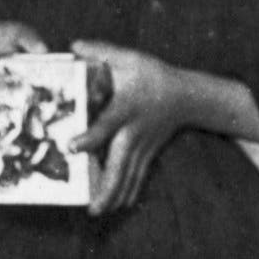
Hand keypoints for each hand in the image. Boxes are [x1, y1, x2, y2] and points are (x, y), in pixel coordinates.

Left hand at [75, 43, 203, 214]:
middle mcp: (134, 130)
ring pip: (130, 173)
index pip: (107, 124)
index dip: (92, 136)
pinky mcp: (149, 151)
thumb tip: (73, 46)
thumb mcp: (128, 57)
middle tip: (93, 207)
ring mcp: (143, 144)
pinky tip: (121, 206)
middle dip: (108, 185)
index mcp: (126, 107)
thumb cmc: (151, 73)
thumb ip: (100, 51)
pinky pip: (139, 174)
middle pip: (121, 161)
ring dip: (116, 194)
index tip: (74, 147)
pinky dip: (131, 191)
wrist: (185, 94)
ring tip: (99, 211)